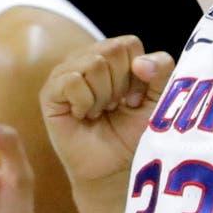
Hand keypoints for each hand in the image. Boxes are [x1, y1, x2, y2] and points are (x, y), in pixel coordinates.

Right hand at [39, 36, 172, 185]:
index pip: (129, 44)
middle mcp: (87, 58)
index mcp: (113, 56)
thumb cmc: (133, 134)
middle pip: (112, 50)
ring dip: (103, 96)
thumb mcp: (158, 100)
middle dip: (121, 85)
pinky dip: (86, 103)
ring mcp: (66, 72)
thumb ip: (162, 72)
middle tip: (115, 106)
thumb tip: (140, 62)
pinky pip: (73, 81)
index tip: (135, 100)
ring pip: (93, 63)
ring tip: (99, 112)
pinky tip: (84, 116)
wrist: (113, 168)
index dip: (139, 74)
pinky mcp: (50, 92)